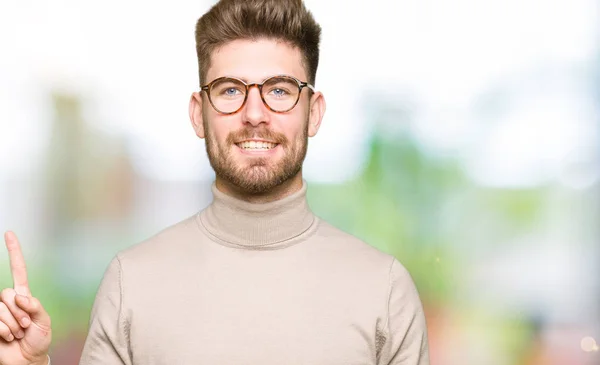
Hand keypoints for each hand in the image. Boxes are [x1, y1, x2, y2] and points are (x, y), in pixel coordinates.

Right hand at [0, 231, 51, 364]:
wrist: (27, 359)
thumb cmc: (38, 339)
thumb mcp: (44, 321)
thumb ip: (35, 306)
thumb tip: (21, 296)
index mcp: (24, 295)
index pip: (18, 269)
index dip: (14, 252)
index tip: (10, 233)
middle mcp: (8, 301)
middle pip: (8, 293)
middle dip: (20, 312)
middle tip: (26, 326)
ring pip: (2, 308)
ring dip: (14, 324)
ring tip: (18, 333)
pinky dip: (5, 331)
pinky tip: (9, 338)